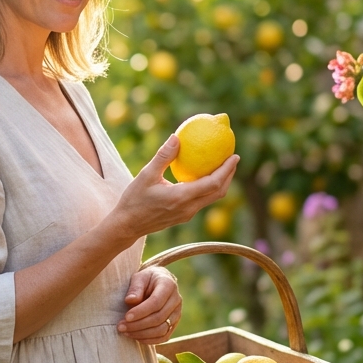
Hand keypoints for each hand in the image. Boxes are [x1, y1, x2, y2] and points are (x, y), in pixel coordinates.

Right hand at [110, 134, 238, 243]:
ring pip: (212, 198)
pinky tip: (204, 176)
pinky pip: (202, 201)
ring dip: (221, 183)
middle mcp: (188, 208)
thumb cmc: (134, 199)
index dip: (226, 170)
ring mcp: (187, 214)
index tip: (234, 156)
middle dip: (229, 175)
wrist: (128, 225)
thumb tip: (177, 137)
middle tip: (233, 158)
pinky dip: (209, 188)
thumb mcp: (146, 175)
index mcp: (181, 197)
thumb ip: (163, 157)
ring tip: (222, 166)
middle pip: (219, 192)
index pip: (213, 184)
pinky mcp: (184, 216)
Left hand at [117, 266, 181, 344]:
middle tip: (121, 327)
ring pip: (162, 330)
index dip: (141, 312)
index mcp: (168, 285)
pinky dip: (150, 340)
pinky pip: (164, 336)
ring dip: (142, 334)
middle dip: (138, 325)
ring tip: (126, 332)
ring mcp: (177, 313)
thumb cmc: (146, 279)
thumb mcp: (139, 277)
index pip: (156, 302)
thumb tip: (130, 300)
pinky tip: (136, 337)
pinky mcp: (174, 324)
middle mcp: (176, 300)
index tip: (126, 317)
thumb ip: (135, 288)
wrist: (157, 282)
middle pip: (159, 318)